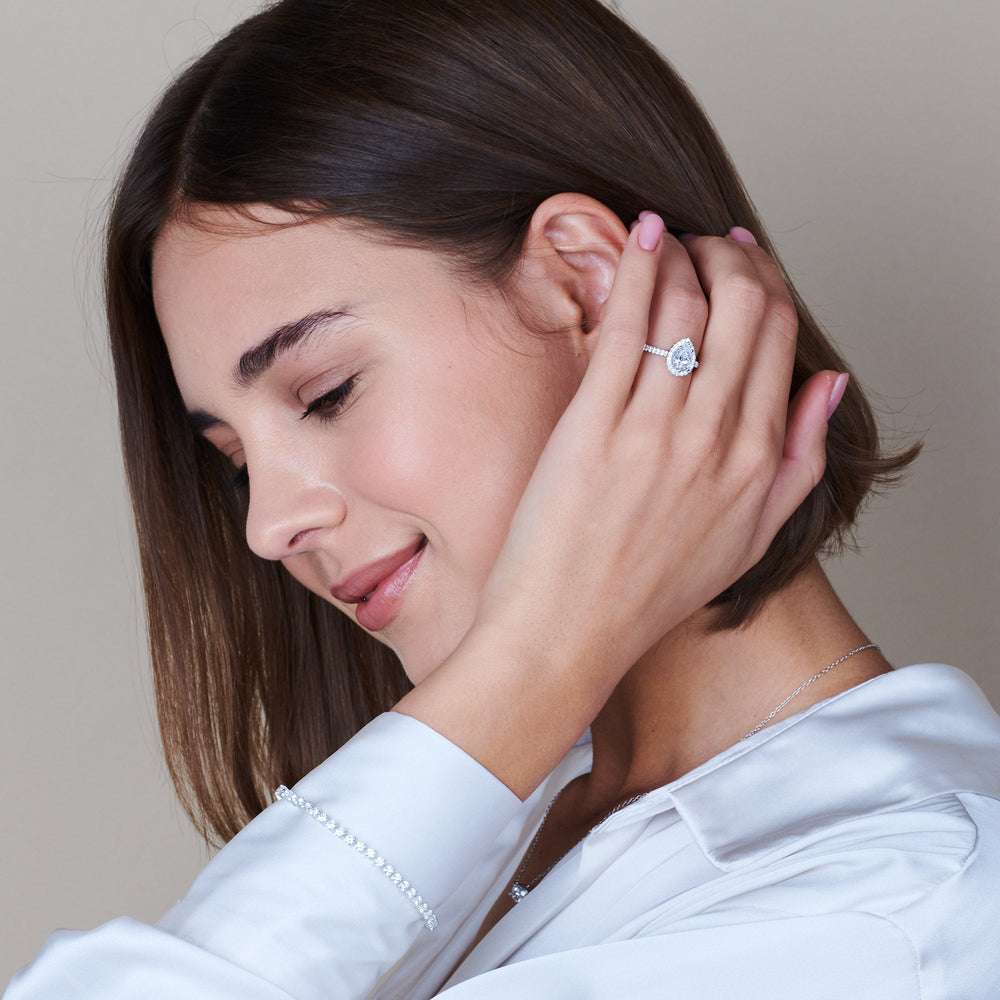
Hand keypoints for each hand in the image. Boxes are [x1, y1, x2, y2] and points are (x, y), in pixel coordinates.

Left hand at [398, 216, 838, 795]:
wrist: (569, 631)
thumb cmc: (650, 590)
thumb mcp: (751, 538)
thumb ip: (800, 459)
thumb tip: (829, 382)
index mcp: (756, 460)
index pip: (781, 337)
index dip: (765, 283)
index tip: (743, 263)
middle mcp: (713, 438)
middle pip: (743, 306)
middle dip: (731, 254)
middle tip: (707, 241)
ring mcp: (653, 430)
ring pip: (687, 304)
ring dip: (683, 252)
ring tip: (667, 237)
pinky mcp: (593, 426)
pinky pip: (625, 325)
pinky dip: (635, 269)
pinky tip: (636, 236)